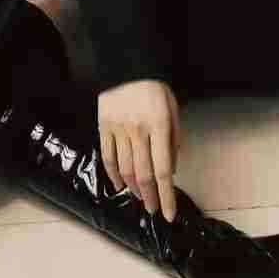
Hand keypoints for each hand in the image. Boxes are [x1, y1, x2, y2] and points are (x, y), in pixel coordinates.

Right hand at [98, 79, 181, 222]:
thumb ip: (174, 138)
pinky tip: (121, 185)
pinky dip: (114, 175)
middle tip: (155, 210)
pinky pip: (108, 157)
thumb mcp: (172, 108)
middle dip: (151, 198)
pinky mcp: (104, 127)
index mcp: (159, 126)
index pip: (163, 170)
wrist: (125, 64)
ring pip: (126, 169)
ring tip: (141, 198)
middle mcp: (138, 131)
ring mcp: (118, 130)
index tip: (170, 213)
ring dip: (134, 188)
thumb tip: (171, 168)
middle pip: (144, 174)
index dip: (166, 196)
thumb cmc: (154, 87)